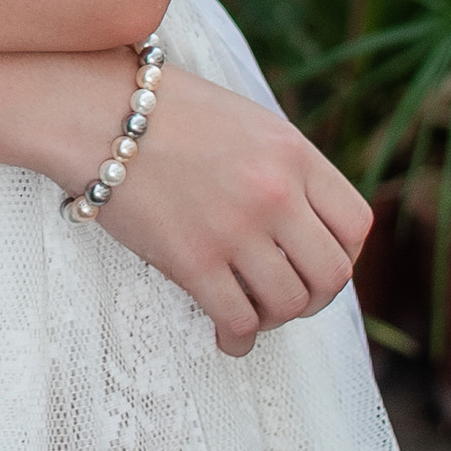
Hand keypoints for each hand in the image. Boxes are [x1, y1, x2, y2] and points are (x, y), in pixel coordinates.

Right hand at [0, 52, 369, 359]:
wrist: (94, 112)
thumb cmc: (163, 113)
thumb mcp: (245, 121)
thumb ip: (284, 164)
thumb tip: (305, 219)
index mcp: (293, 153)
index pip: (356, 225)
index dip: (343, 255)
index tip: (315, 263)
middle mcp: (276, 193)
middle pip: (332, 275)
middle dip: (314, 298)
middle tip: (287, 299)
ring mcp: (236, 229)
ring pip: (289, 303)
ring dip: (275, 318)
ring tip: (252, 314)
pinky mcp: (193, 260)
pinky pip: (238, 319)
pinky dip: (238, 338)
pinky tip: (227, 336)